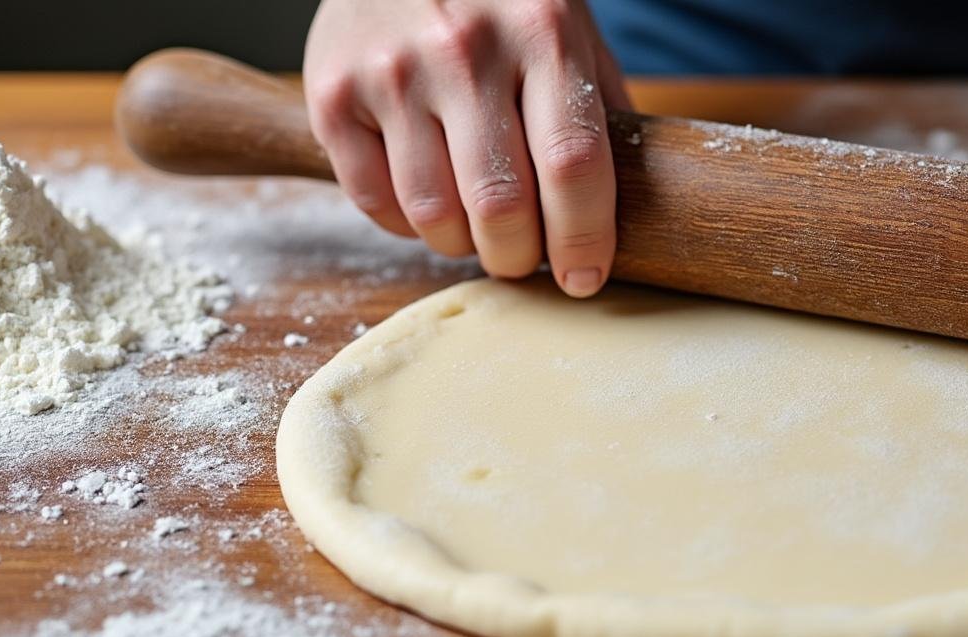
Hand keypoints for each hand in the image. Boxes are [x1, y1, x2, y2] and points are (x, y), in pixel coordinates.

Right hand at [304, 0, 630, 297]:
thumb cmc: (499, 1)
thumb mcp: (568, 29)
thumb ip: (599, 109)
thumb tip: (635, 210)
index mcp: (542, 31)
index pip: (573, 164)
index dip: (584, 238)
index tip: (584, 277)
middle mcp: (463, 49)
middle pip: (501, 205)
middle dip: (519, 257)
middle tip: (523, 259)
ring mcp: (391, 70)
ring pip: (434, 215)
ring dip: (462, 245)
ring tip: (475, 227)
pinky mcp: (332, 94)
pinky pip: (375, 203)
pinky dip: (408, 225)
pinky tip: (429, 196)